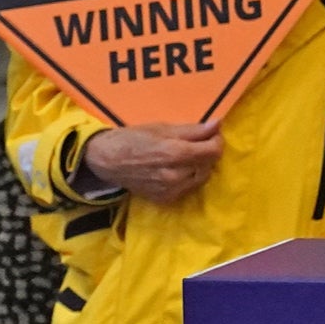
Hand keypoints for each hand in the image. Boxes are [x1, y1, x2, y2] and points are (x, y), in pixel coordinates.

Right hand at [85, 120, 221, 203]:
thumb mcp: (162, 128)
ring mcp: (171, 190)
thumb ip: (193, 129)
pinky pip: (189, 188)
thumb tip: (218, 124)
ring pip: (201, 177)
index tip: (210, 134)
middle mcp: (176, 175)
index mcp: (176, 153)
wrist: (107, 161)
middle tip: (195, 143)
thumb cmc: (133, 138)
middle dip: (207, 152)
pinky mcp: (166, 199)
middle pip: (209, 164)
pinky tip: (175, 169)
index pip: (213, 151)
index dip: (217, 140)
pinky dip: (188, 178)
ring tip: (185, 156)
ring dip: (199, 166)